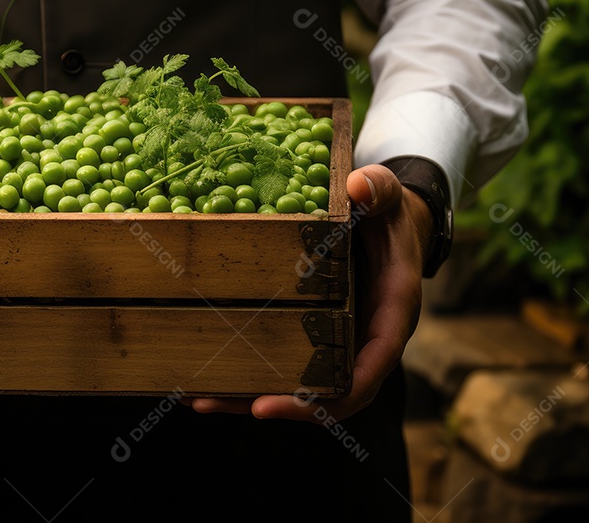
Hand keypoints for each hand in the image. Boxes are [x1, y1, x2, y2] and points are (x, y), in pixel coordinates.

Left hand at [185, 163, 431, 421]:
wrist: (386, 220)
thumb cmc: (387, 210)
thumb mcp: (386, 195)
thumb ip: (378, 188)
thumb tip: (358, 185)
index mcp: (392, 311)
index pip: (369, 365)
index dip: (333, 392)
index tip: (287, 404)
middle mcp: (367, 337)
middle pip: (331, 393)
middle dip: (282, 406)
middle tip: (227, 404)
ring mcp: (340, 340)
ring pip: (303, 387)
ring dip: (253, 397)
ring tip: (200, 399)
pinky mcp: (315, 335)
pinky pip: (288, 365)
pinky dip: (251, 374)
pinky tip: (205, 376)